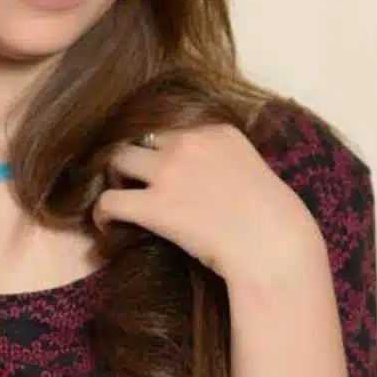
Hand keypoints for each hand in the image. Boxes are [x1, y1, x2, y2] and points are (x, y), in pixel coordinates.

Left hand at [92, 123, 326, 286]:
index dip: (159, 148)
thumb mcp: (251, 169)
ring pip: (117, 160)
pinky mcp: (154, 206)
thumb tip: (201, 173)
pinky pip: (109, 200)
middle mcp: (189, 142)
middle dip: (133, 156)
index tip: (157, 166)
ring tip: (120, 196)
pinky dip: (102, 213)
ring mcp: (169, 172)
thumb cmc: (274, 219)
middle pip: (140, 137)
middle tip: (132, 179)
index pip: (171, 128)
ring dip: (115, 177)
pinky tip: (107, 226)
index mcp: (217, 130)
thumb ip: (222, 159)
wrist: (275, 248)